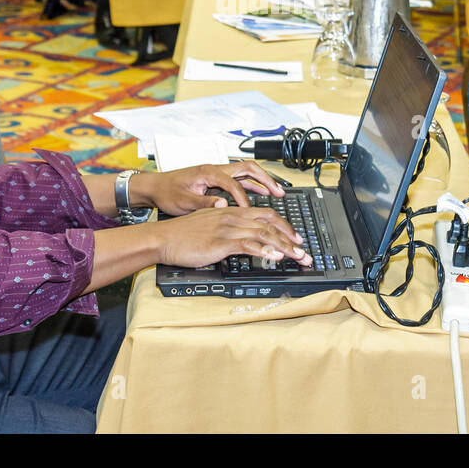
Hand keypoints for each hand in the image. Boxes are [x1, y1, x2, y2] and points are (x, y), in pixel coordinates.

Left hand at [133, 161, 284, 214]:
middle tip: (280, 191)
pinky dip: (252, 186)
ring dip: (262, 181)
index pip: (233, 183)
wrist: (155, 186)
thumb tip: (222, 205)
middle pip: (248, 168)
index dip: (243, 198)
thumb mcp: (182, 201)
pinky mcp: (216, 180)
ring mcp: (217, 174)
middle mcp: (216, 169)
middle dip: (266, 179)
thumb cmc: (166, 192)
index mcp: (208, 172)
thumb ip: (203, 203)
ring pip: (246, 173)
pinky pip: (239, 180)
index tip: (250, 212)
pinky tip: (261, 195)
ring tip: (278, 193)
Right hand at [151, 206, 308, 268]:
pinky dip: (265, 250)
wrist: (164, 237)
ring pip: (264, 233)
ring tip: (298, 256)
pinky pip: (248, 244)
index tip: (296, 238)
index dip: (285, 226)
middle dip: (291, 238)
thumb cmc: (183, 234)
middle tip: (304, 251)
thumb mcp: (210, 224)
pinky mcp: (220, 242)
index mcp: (232, 211)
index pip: (266, 214)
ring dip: (285, 246)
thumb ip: (228, 228)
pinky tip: (276, 257)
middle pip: (271, 223)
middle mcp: (233, 216)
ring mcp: (228, 228)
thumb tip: (243, 238)